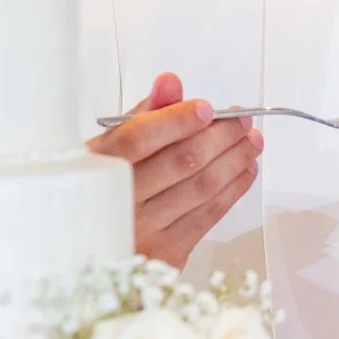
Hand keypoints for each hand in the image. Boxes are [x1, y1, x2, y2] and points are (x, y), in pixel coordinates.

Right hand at [87, 72, 261, 265]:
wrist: (87, 254)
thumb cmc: (101, 195)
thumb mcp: (108, 152)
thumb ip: (143, 116)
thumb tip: (170, 83)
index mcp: (97, 169)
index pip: (139, 138)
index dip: (177, 120)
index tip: (206, 108)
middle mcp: (120, 202)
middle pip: (180, 161)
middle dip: (220, 136)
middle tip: (242, 121)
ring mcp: (143, 232)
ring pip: (201, 188)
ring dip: (234, 160)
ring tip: (251, 141)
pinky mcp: (166, 255)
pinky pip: (209, 216)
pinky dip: (233, 189)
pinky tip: (244, 170)